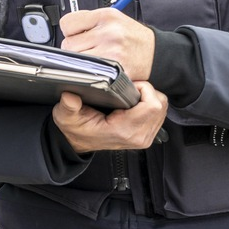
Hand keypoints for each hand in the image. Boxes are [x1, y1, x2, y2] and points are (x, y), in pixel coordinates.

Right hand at [53, 81, 168, 152]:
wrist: (77, 143)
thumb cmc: (75, 129)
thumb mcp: (66, 116)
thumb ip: (69, 106)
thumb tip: (70, 96)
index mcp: (123, 131)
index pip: (152, 106)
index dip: (143, 89)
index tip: (128, 85)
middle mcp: (138, 136)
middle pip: (160, 105)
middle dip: (147, 91)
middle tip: (129, 88)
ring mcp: (144, 137)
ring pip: (162, 109)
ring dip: (149, 98)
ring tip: (130, 95)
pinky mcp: (146, 136)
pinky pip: (159, 115)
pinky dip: (150, 105)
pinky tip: (134, 103)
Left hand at [59, 7, 154, 81]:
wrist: (157, 53)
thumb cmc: (133, 37)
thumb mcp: (113, 18)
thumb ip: (89, 21)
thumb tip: (66, 31)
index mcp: (106, 16)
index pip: (67, 23)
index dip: (70, 30)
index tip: (77, 34)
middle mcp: (109, 33)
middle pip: (68, 44)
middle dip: (75, 47)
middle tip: (89, 48)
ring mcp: (111, 53)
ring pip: (76, 60)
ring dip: (81, 61)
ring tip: (96, 57)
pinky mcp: (115, 71)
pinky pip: (89, 73)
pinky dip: (91, 72)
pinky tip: (102, 67)